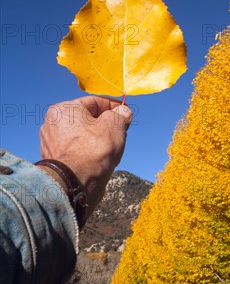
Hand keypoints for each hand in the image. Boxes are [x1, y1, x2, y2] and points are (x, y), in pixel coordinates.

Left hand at [38, 96, 131, 215]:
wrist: (76, 182)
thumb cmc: (94, 149)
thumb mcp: (115, 124)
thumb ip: (120, 114)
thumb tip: (123, 112)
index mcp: (63, 110)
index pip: (93, 102)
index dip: (112, 106)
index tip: (124, 112)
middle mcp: (51, 124)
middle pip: (86, 119)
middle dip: (104, 124)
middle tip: (120, 130)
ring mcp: (50, 143)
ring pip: (80, 135)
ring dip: (96, 138)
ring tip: (111, 147)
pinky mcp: (53, 160)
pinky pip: (75, 150)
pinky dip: (87, 152)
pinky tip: (98, 159)